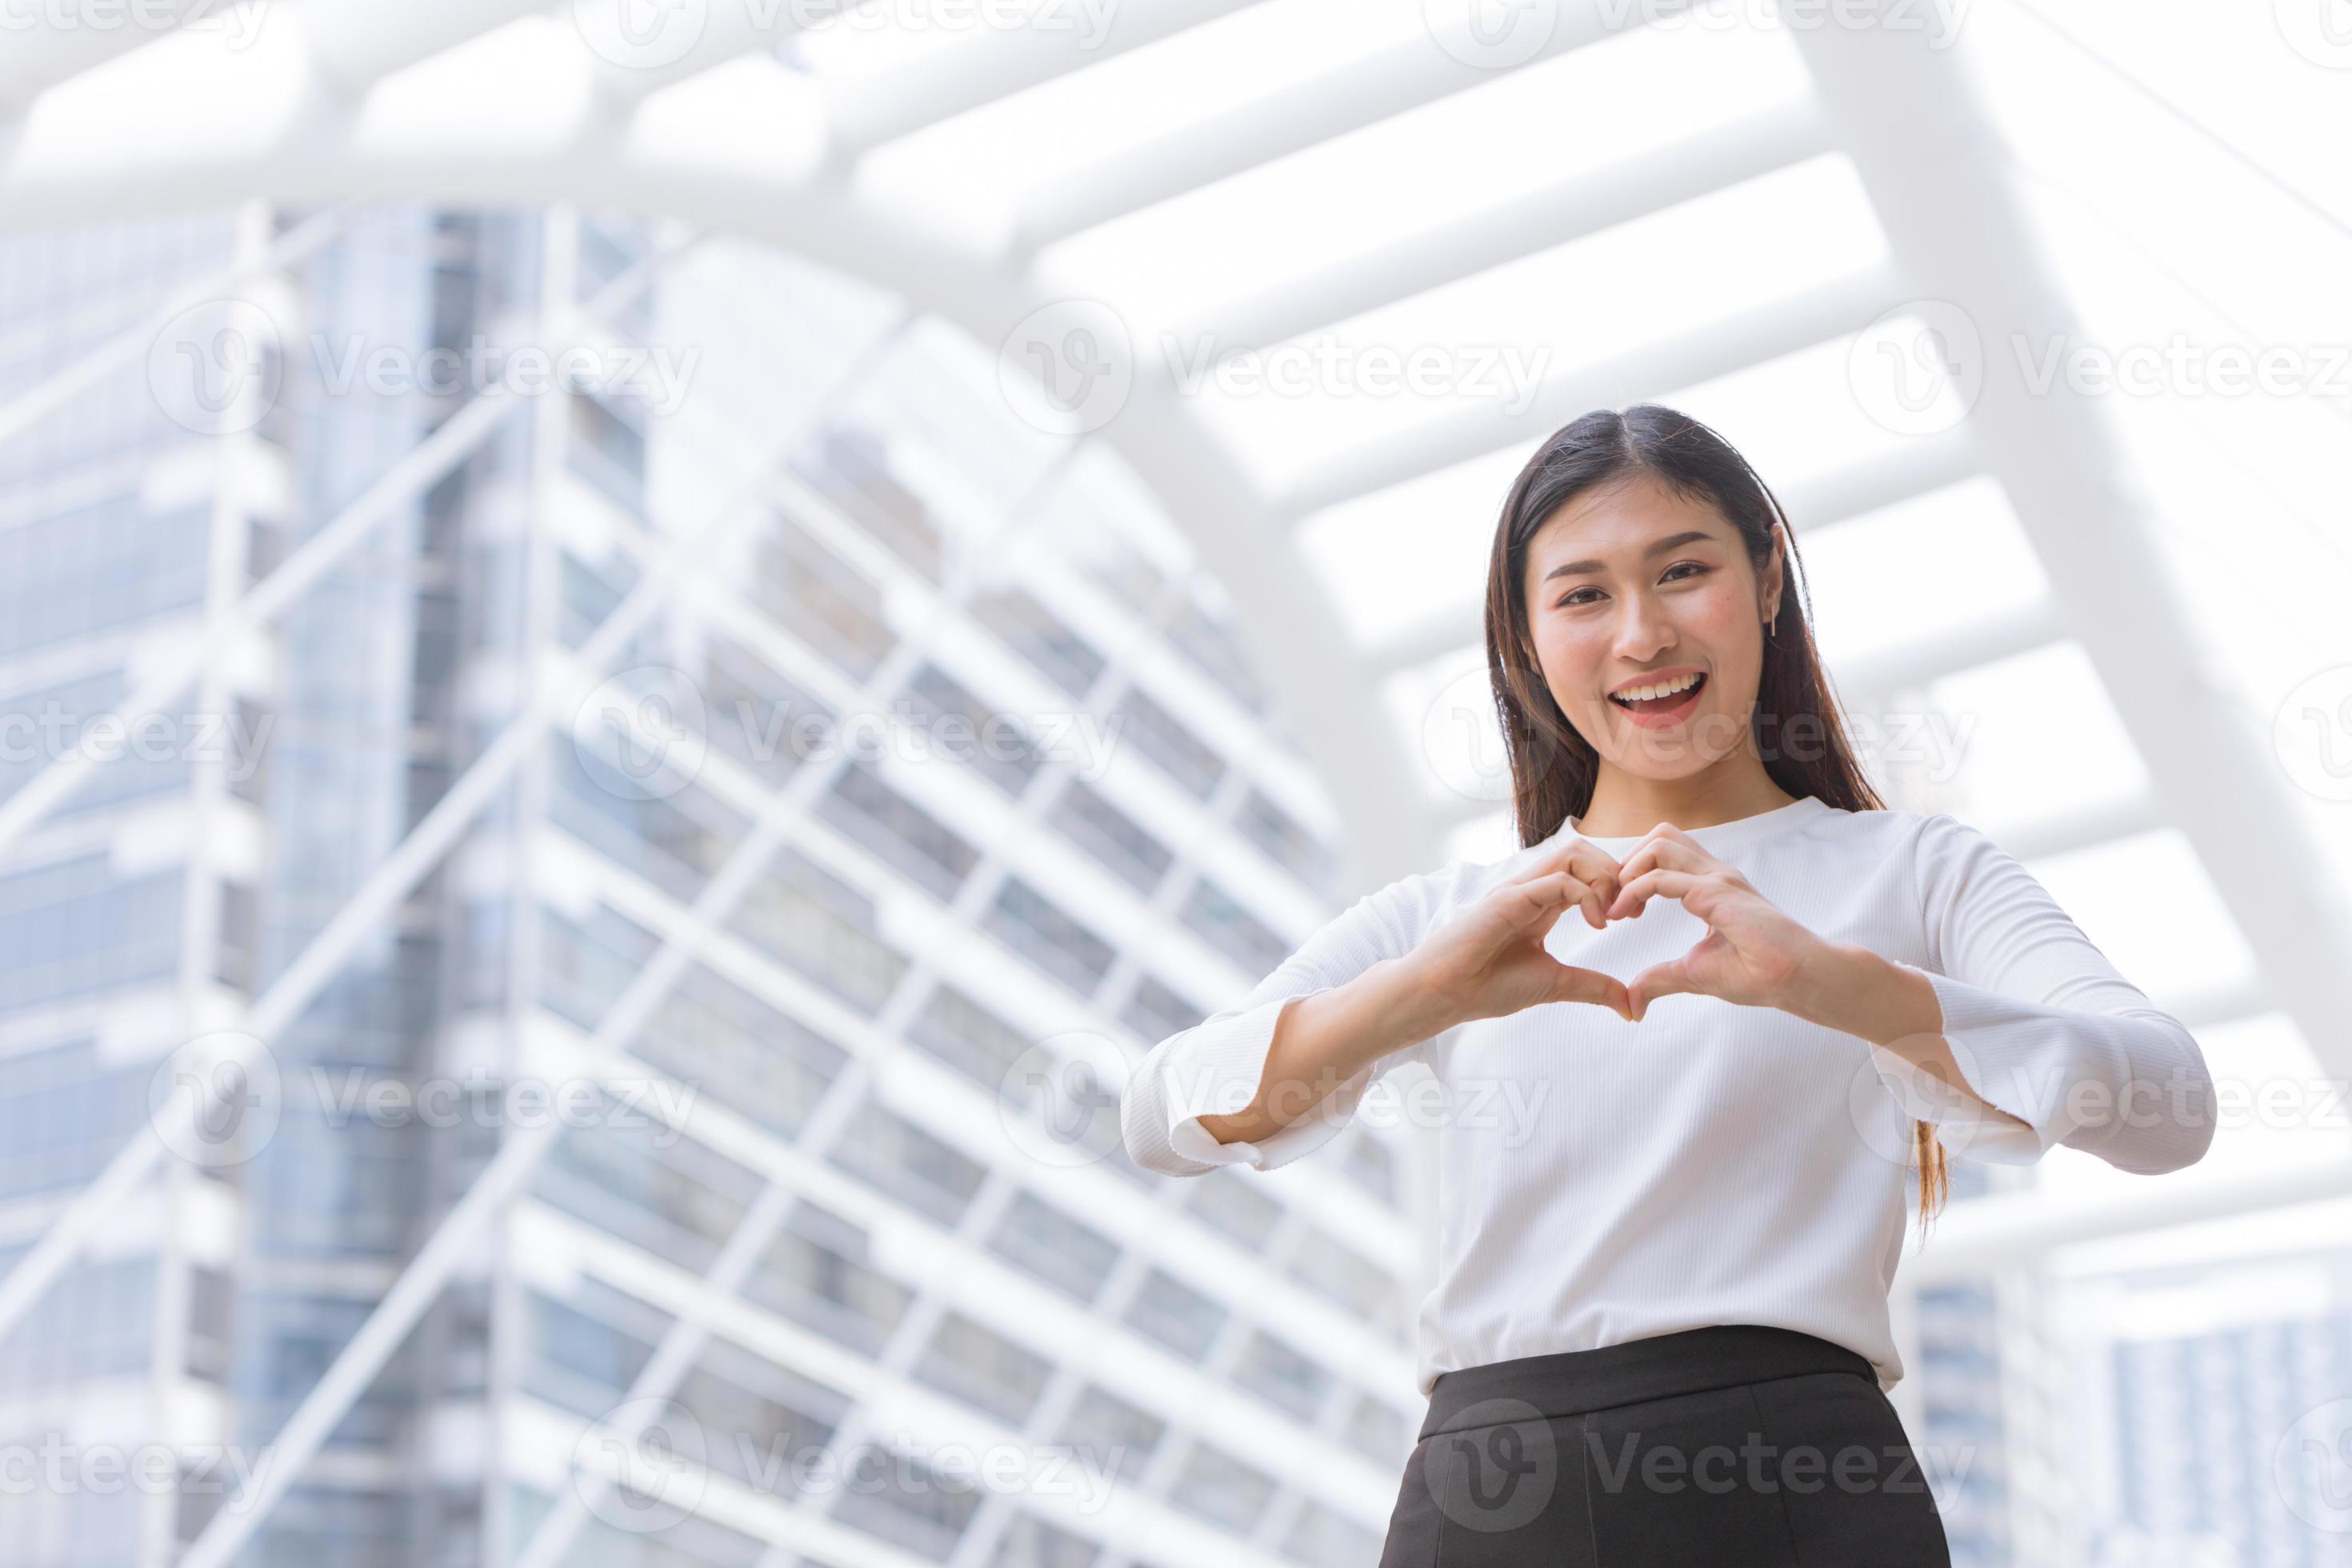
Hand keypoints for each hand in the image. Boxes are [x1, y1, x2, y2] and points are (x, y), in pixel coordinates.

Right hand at [1407, 838, 1633, 1026]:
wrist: (1445, 994)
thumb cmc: (1489, 986)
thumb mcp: (1556, 984)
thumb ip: (1594, 988)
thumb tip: (1633, 1007)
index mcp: (1543, 903)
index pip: (1588, 869)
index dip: (1619, 885)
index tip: (1633, 917)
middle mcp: (1533, 889)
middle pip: (1585, 851)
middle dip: (1618, 874)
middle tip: (1631, 913)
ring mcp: (1520, 889)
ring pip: (1574, 854)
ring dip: (1604, 878)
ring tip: (1612, 916)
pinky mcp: (1510, 898)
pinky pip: (1559, 879)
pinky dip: (1588, 896)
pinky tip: (1597, 925)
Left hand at [1605, 826, 1834, 1022]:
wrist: (1797, 979)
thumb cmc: (1757, 974)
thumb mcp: (1693, 974)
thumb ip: (1661, 979)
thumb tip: (1633, 1001)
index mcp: (1710, 885)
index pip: (1665, 853)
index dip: (1634, 875)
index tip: (1620, 913)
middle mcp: (1713, 874)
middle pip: (1660, 836)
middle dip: (1627, 862)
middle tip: (1616, 902)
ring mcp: (1717, 879)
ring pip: (1659, 844)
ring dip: (1628, 870)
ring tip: (1619, 908)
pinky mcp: (1717, 893)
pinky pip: (1663, 877)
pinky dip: (1635, 890)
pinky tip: (1625, 914)